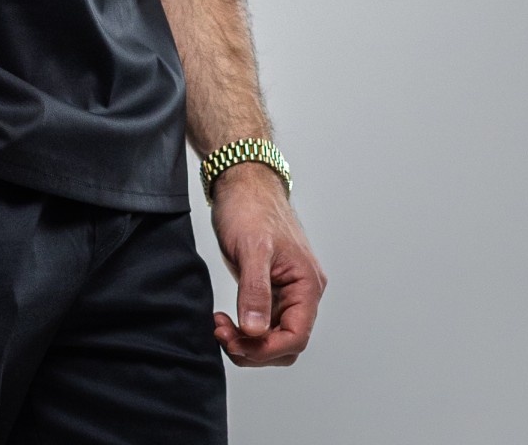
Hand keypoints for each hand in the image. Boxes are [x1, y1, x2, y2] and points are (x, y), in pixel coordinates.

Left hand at [208, 162, 327, 365]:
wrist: (241, 180)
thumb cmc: (251, 206)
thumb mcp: (252, 248)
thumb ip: (255, 290)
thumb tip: (255, 330)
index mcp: (307, 284)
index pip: (296, 336)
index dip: (266, 348)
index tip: (236, 342)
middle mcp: (301, 292)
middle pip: (286, 343)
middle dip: (254, 348)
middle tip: (222, 334)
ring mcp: (285, 291)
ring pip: (273, 336)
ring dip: (248, 341)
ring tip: (220, 326)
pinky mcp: (268, 287)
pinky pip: (262, 321)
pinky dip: (244, 328)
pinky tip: (225, 319)